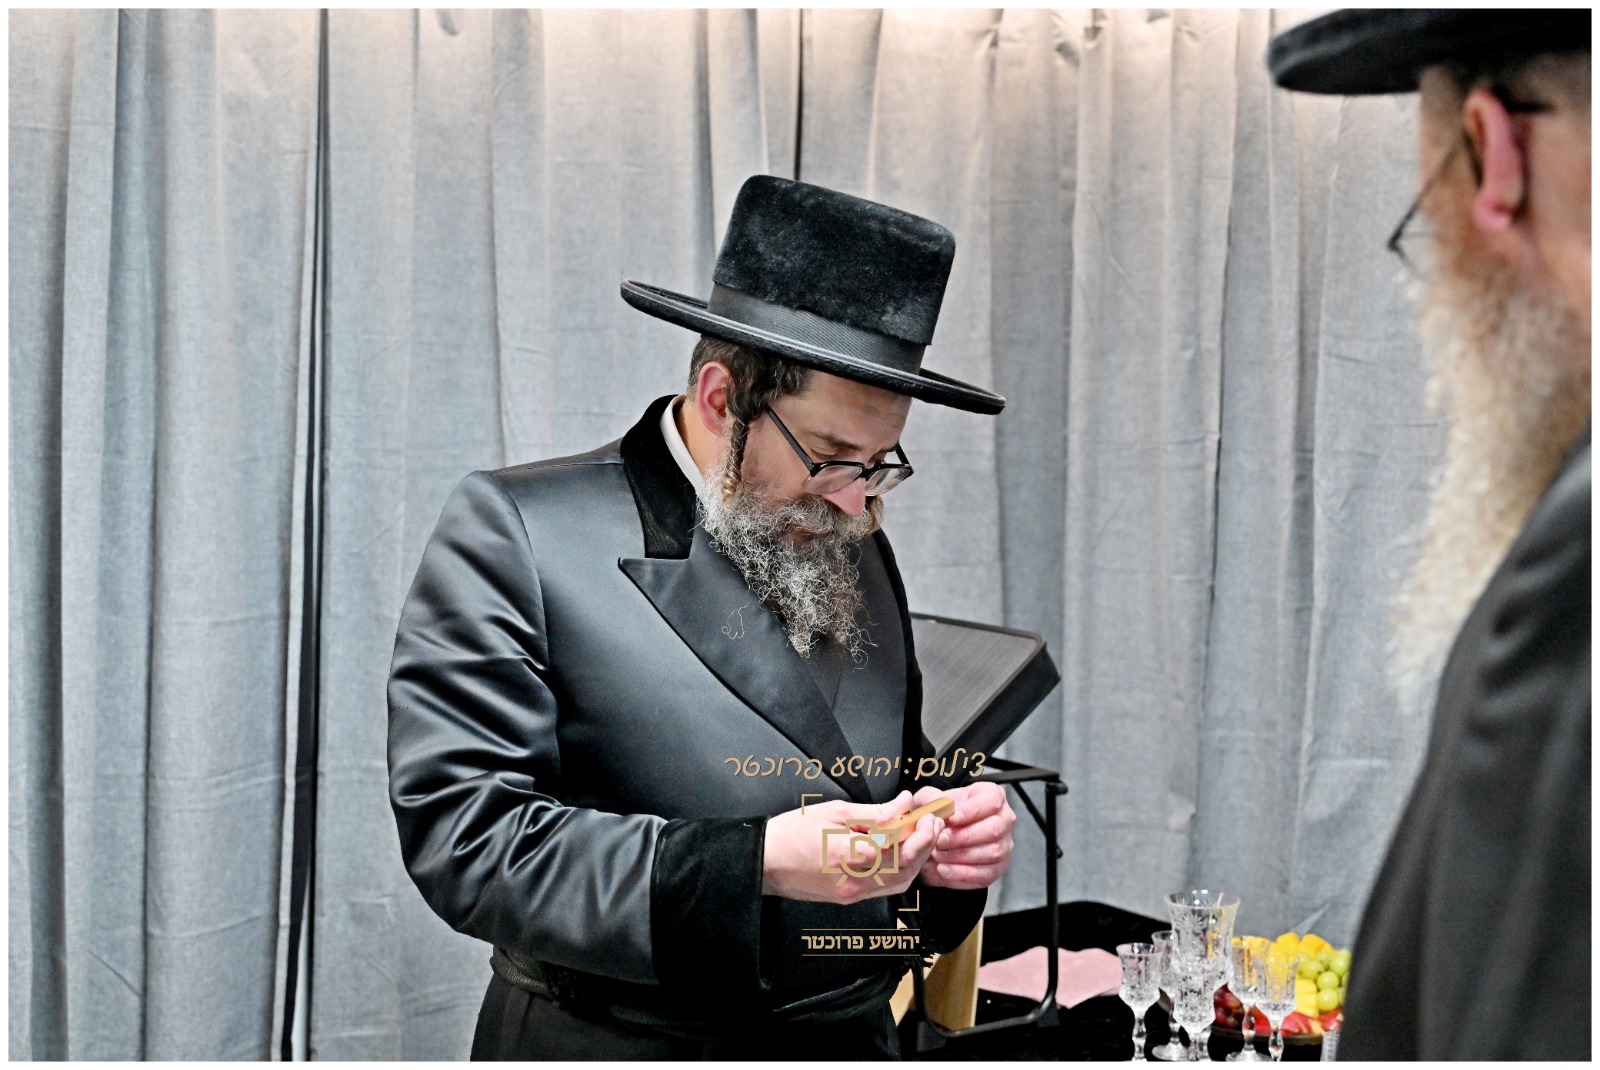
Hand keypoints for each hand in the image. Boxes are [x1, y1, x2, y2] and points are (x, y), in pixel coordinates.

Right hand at [762, 791, 944, 904]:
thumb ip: (875, 812)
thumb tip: (902, 805)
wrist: (765, 862)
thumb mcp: (835, 812)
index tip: (927, 814)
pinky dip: (899, 871)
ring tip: (919, 836)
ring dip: (916, 860)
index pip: (902, 845)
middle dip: (925, 845)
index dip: (920, 829)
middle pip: (907, 867)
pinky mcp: (850, 899)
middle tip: (931, 823)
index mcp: (852, 856)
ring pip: (900, 882)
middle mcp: (857, 881)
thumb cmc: (791, 835)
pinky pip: (885, 888)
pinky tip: (900, 853)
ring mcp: (854, 894)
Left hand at [913, 782, 1015, 889]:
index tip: (951, 818)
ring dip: (961, 856)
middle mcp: (1004, 820)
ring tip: (938, 855)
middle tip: (940, 840)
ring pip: (992, 852)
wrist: (939, 838)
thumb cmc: (940, 814)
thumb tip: (939, 805)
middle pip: (994, 829)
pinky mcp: (998, 868)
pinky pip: (985, 874)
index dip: (972, 810)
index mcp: (992, 796)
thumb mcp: (930, 800)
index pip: (992, 801)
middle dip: (964, 837)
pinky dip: (961, 873)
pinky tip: (943, 869)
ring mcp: (1004, 845)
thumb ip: (930, 797)